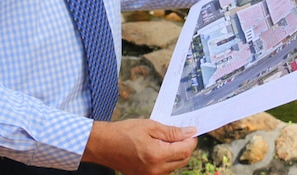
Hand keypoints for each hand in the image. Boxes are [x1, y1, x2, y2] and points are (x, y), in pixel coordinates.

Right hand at [82, 119, 196, 174]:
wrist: (104, 145)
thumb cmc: (124, 133)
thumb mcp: (150, 126)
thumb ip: (172, 131)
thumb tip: (190, 132)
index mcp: (158, 155)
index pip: (186, 150)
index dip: (191, 139)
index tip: (191, 130)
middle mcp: (156, 170)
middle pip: (183, 160)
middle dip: (185, 146)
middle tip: (180, 133)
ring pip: (175, 166)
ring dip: (176, 153)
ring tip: (165, 140)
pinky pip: (164, 170)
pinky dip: (166, 160)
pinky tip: (158, 149)